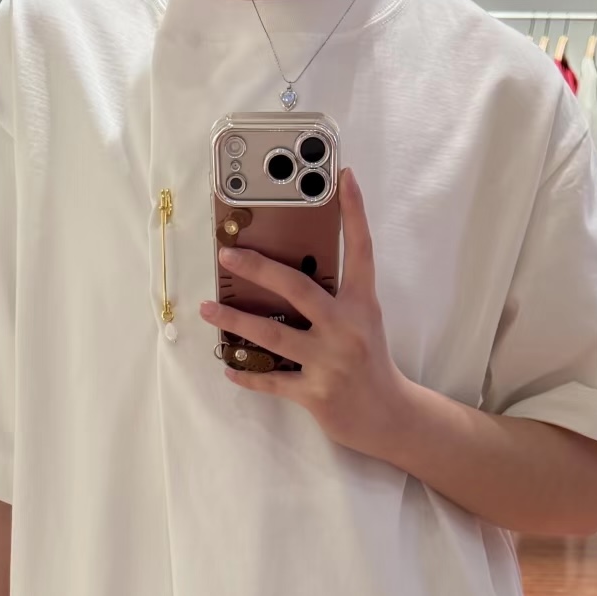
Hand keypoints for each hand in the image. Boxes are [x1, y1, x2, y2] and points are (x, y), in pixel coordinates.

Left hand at [199, 168, 412, 459]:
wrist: (389, 417)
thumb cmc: (371, 365)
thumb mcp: (364, 323)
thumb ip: (336, 300)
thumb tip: (290, 279)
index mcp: (361, 304)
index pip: (361, 250)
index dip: (355, 212)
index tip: (344, 177)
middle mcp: (345, 328)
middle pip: (296, 288)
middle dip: (258, 268)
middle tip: (227, 255)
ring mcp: (329, 361)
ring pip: (272, 335)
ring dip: (234, 320)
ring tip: (208, 308)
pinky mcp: (316, 393)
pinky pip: (271, 381)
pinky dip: (247, 375)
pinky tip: (228, 367)